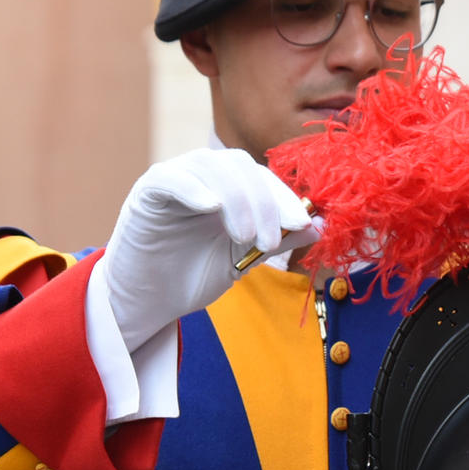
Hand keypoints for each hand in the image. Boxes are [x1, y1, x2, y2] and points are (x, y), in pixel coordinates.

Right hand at [97, 148, 323, 349]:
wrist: (150, 302)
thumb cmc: (192, 276)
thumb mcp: (243, 259)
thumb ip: (277, 240)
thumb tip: (321, 227)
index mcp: (227, 187)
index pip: (261, 178)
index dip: (284, 198)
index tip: (302, 226)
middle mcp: (202, 175)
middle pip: (239, 167)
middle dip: (263, 202)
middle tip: (270, 241)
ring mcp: (174, 178)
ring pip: (210, 167)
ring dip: (235, 199)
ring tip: (244, 238)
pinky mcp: (147, 191)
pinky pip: (171, 178)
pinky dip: (192, 188)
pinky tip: (209, 208)